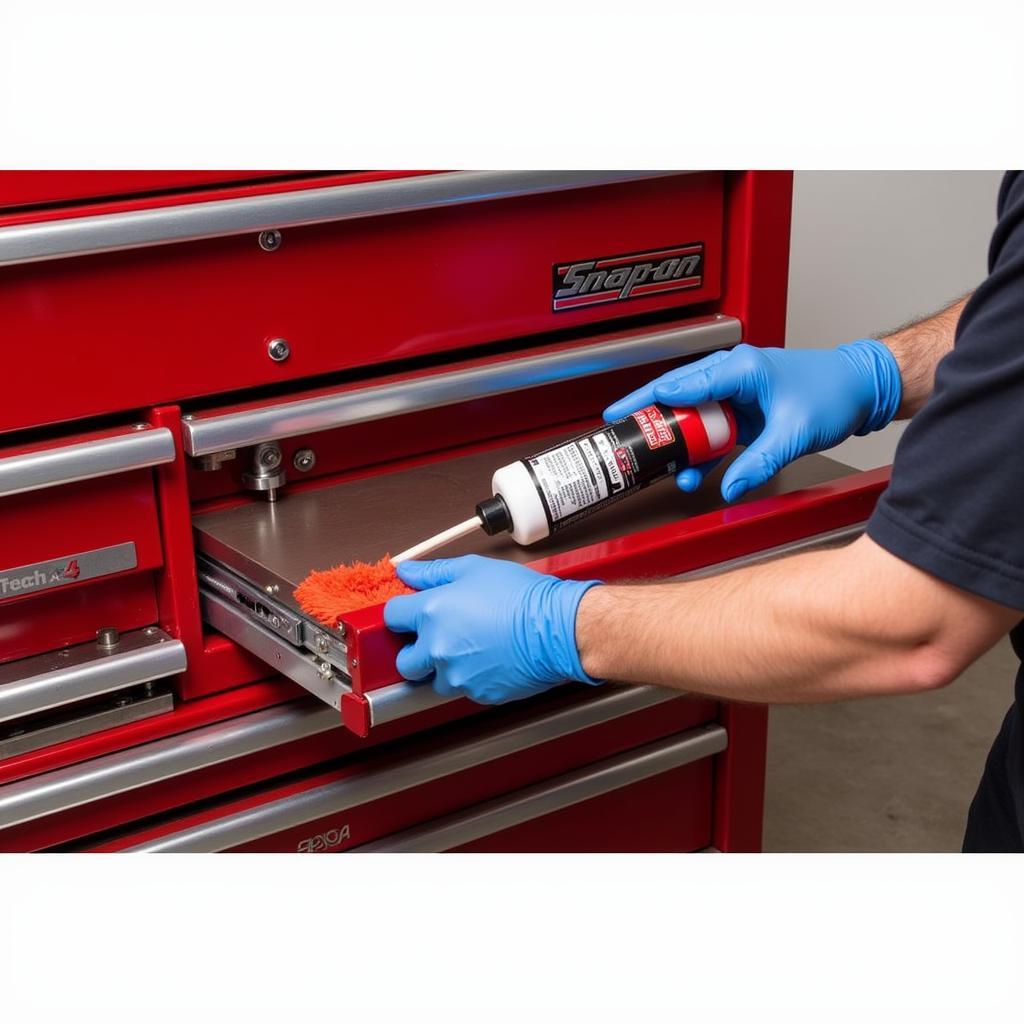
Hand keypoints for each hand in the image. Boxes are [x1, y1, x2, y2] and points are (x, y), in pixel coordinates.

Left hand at [384, 555, 601, 703]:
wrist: (556, 628)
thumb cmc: (522, 597)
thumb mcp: (474, 569)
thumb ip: (433, 572)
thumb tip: (407, 572)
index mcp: (432, 612)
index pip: (391, 617)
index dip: (401, 614)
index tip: (410, 616)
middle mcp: (438, 647)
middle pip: (405, 662)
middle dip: (416, 653)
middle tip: (437, 640)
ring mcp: (457, 675)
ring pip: (435, 680)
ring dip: (445, 668)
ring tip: (471, 648)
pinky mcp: (477, 693)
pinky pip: (464, 689)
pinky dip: (472, 677)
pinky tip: (490, 658)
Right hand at [603, 340, 901, 501]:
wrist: (861, 389)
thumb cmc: (834, 391)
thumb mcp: (794, 432)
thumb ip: (759, 462)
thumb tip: (731, 486)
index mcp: (741, 368)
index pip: (685, 383)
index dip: (652, 398)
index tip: (626, 413)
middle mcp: (734, 376)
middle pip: (679, 395)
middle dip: (651, 416)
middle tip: (625, 431)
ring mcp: (737, 394)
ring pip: (693, 415)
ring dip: (678, 439)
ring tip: (659, 462)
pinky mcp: (744, 411)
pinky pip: (712, 429)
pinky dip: (700, 448)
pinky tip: (690, 470)